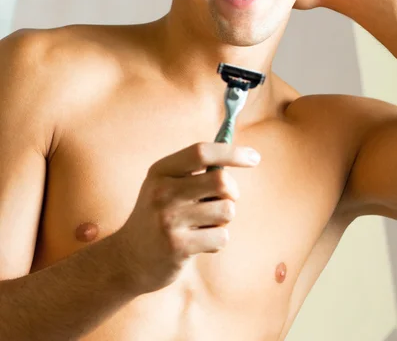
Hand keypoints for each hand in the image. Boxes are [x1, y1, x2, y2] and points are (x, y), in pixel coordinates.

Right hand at [117, 142, 259, 293]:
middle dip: (232, 192)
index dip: (231, 152)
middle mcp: (162, 191)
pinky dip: (217, 240)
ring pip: (226, 210)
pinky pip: (221, 236)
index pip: (201, 152)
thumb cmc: (158, 216)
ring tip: (204, 224)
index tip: (254, 158)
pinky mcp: (178, 246)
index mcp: (161, 170)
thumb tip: (238, 156)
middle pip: (221, 181)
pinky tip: (199, 243)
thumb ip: (195, 172)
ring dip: (223, 219)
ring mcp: (169, 219)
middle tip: (224, 200)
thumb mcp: (165, 185)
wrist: (128, 258)